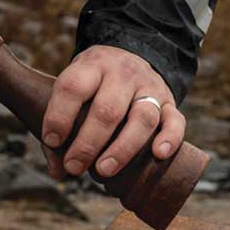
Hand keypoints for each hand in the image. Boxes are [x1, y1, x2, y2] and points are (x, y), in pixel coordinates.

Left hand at [41, 46, 184, 179]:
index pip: (74, 87)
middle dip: (88, 143)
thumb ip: (62, 128)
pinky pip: (176, 120)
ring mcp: (150, 87)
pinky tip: (158, 155)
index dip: (59, 115)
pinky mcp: (169, 102)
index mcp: (92, 66)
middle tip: (74, 167)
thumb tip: (57, 172)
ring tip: (104, 171)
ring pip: (142, 118)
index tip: (52, 141)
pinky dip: (170, 138)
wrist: (131, 57)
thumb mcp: (75, 89)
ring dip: (123, 148)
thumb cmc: (95, 85)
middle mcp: (123, 74)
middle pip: (107, 109)